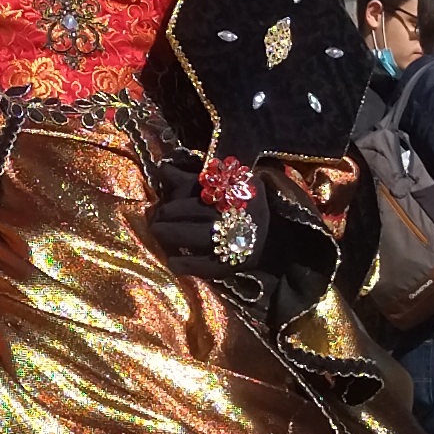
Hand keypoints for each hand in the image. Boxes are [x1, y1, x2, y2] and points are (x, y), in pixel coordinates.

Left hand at [143, 153, 252, 283]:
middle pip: (193, 210)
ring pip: (197, 235)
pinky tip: (172, 261)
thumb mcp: (224, 183)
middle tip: (154, 219)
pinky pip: (206, 266)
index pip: (198, 190)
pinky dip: (186, 264)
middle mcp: (237, 212)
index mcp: (236, 189)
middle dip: (167, 214)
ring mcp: (236, 239)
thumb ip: (192, 178)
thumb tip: (162, 168)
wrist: (279, 234)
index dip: (174, 197)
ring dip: (171, 234)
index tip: (161, 202)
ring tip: (157, 233)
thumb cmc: (242, 204)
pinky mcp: (235, 264)